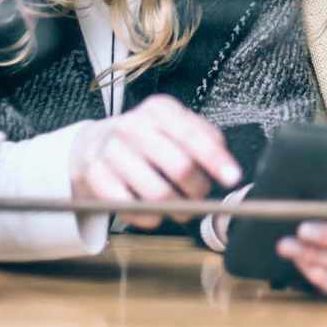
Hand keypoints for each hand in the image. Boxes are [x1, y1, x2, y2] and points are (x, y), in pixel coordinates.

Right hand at [70, 95, 241, 227]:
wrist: (93, 143)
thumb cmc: (145, 138)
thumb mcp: (174, 126)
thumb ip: (204, 138)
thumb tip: (226, 164)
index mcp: (159, 109)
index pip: (193, 134)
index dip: (216, 159)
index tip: (232, 177)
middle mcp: (134, 125)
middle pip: (179, 165)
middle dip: (198, 189)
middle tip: (201, 197)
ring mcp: (112, 150)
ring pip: (157, 192)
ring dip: (177, 208)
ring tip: (180, 207)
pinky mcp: (95, 175)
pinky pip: (131, 207)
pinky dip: (149, 217)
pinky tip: (154, 212)